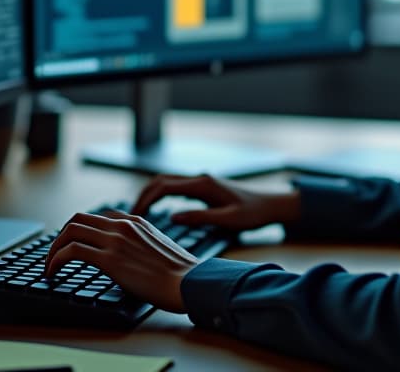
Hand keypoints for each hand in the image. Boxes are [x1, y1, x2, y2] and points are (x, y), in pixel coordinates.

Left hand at [43, 210, 197, 312]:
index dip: (79, 230)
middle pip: (78, 219)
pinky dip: (56, 260)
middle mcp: (123, 225)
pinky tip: (52, 272)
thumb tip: (126, 257)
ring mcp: (116, 239)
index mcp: (135, 221)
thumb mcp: (157, 248)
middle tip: (54, 254)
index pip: (97, 217)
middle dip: (61, 236)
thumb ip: (139, 244)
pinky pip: (72, 251)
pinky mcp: (110, 258)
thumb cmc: (178, 274)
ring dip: (54, 248)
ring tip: (49, 265)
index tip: (71, 244)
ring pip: (71, 230)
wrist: (188, 282)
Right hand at [131, 173, 301, 231]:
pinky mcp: (202, 187)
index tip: (134, 216)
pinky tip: (155, 211)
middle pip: (160, 181)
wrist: (270, 205)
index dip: (146, 199)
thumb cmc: (252, 214)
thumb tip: (172, 217)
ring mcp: (200, 182)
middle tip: (129, 217)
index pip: (164, 187)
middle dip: (142, 195)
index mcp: (203, 184)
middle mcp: (199, 179)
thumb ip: (200, 218)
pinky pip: (175, 188)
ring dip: (150, 194)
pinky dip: (160, 196)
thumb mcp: (228, 220)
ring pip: (166, 182)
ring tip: (137, 214)